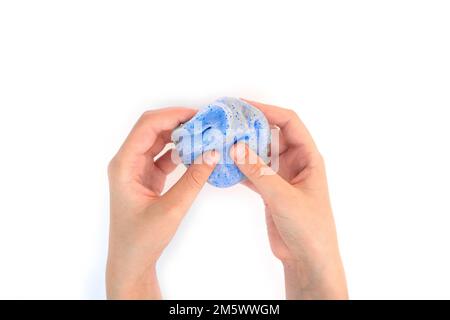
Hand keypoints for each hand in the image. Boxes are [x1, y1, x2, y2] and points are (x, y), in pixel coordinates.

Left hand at [106, 108, 218, 298]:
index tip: (199, 116)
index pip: (147, 126)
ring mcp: (137, 170)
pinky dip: (181, 153)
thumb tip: (213, 153)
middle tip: (206, 124)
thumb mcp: (171, 209)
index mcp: (124, 165)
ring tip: (205, 136)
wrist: (131, 263)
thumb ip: (193, 179)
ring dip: (181, 137)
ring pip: (160, 142)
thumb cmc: (142, 239)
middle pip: (153, 129)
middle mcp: (128, 162)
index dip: (173, 116)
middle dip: (179, 123)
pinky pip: (165, 157)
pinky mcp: (147, 178)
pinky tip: (197, 154)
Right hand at [230, 100, 347, 298]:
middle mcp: (295, 163)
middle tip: (227, 122)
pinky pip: (252, 172)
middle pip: (271, 134)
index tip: (244, 106)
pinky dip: (238, 169)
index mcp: (308, 157)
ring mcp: (281, 176)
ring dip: (242, 148)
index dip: (267, 110)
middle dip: (250, 126)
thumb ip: (259, 172)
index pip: (288, 123)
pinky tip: (223, 167)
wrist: (307, 258)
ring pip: (259, 153)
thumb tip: (237, 147)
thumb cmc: (309, 228)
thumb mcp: (283, 197)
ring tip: (221, 141)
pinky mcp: (270, 190)